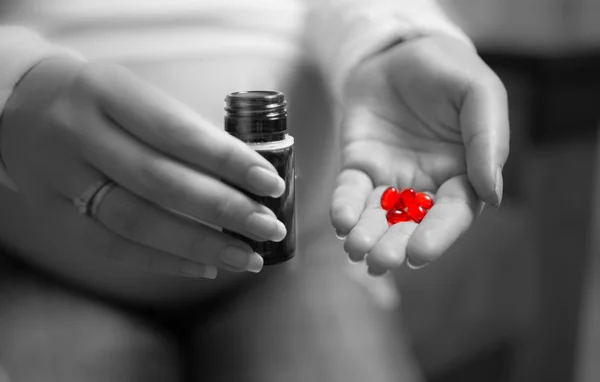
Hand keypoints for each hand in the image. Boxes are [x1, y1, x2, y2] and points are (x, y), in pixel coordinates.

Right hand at [0, 57, 287, 278]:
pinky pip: (113, 246)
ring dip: (201, 244)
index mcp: (107, 92)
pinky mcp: (53, 213)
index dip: (228, 161)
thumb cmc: (98, 101)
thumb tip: (251, 174)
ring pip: (138, 221)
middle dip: (225, 210)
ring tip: (247, 257)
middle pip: (161, 181)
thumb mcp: (134, 95)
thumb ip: (184, 130)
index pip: (177, 132)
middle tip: (268, 227)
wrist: (18, 105)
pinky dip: (164, 261)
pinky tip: (205, 266)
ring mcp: (61, 178)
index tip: (271, 183)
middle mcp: (80, 134)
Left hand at [331, 34, 509, 273]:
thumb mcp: (479, 94)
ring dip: (366, 234)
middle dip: (394, 244)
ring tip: (355, 249)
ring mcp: (389, 176)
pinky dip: (344, 206)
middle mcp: (425, 184)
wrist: (400, 50)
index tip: (418, 254)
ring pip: (378, 215)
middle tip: (379, 261)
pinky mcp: (358, 164)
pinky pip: (350, 190)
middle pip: (411, 224)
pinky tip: (340, 220)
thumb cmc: (448, 71)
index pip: (451, 214)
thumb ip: (489, 140)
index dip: (436, 236)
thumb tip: (493, 194)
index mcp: (462, 174)